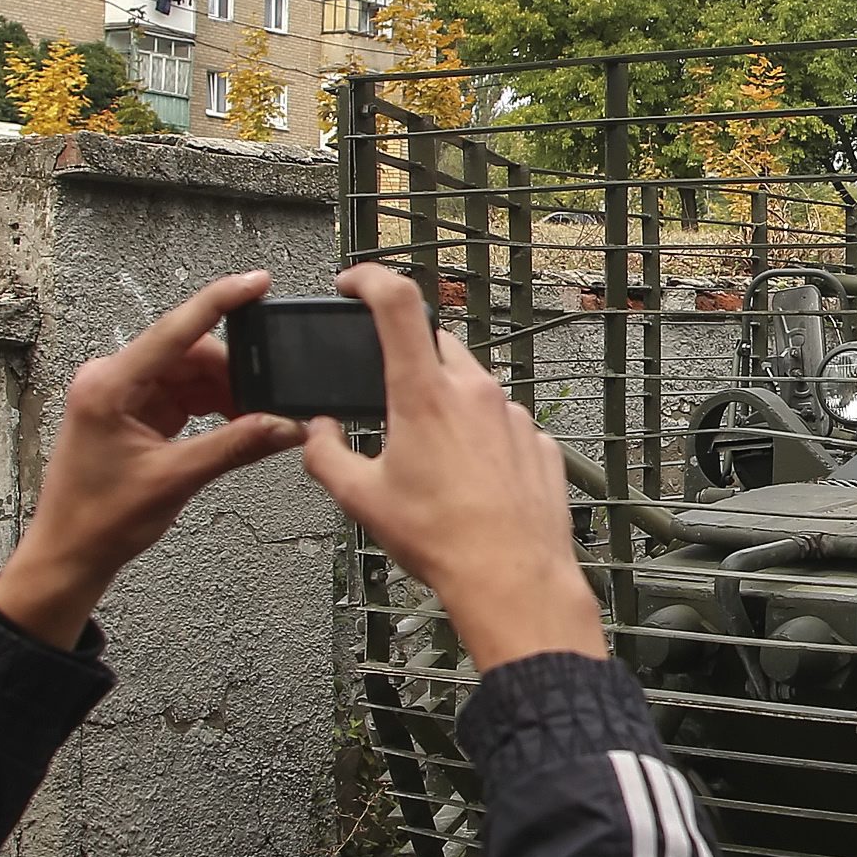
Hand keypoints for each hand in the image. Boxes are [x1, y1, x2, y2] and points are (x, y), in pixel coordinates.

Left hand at [0, 270, 305, 648]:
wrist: (68, 555)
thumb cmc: (96, 520)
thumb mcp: (174, 480)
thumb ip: (235, 447)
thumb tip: (284, 425)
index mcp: (108, 386)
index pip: (175, 330)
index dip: (220, 302)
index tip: (256, 283)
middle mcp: (110, 381)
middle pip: (188, 352)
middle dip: (233, 372)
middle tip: (269, 398)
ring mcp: (121, 395)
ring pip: (189, 373)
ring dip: (224, 392)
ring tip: (253, 419)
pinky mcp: (132, 412)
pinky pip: (182, 394)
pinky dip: (212, 406)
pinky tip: (234, 424)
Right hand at [300, 263, 606, 668]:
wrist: (513, 577)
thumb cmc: (441, 540)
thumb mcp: (361, 499)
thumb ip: (326, 454)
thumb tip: (316, 432)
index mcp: (423, 393)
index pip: (396, 302)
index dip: (369, 279)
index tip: (352, 282)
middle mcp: (473, 391)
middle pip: (435, 343)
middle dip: (407, 358)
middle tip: (387, 398)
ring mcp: (513, 415)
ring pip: (472, 385)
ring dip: (446, 402)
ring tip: (430, 455)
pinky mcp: (540, 441)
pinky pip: (503, 423)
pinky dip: (481, 436)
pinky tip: (469, 479)